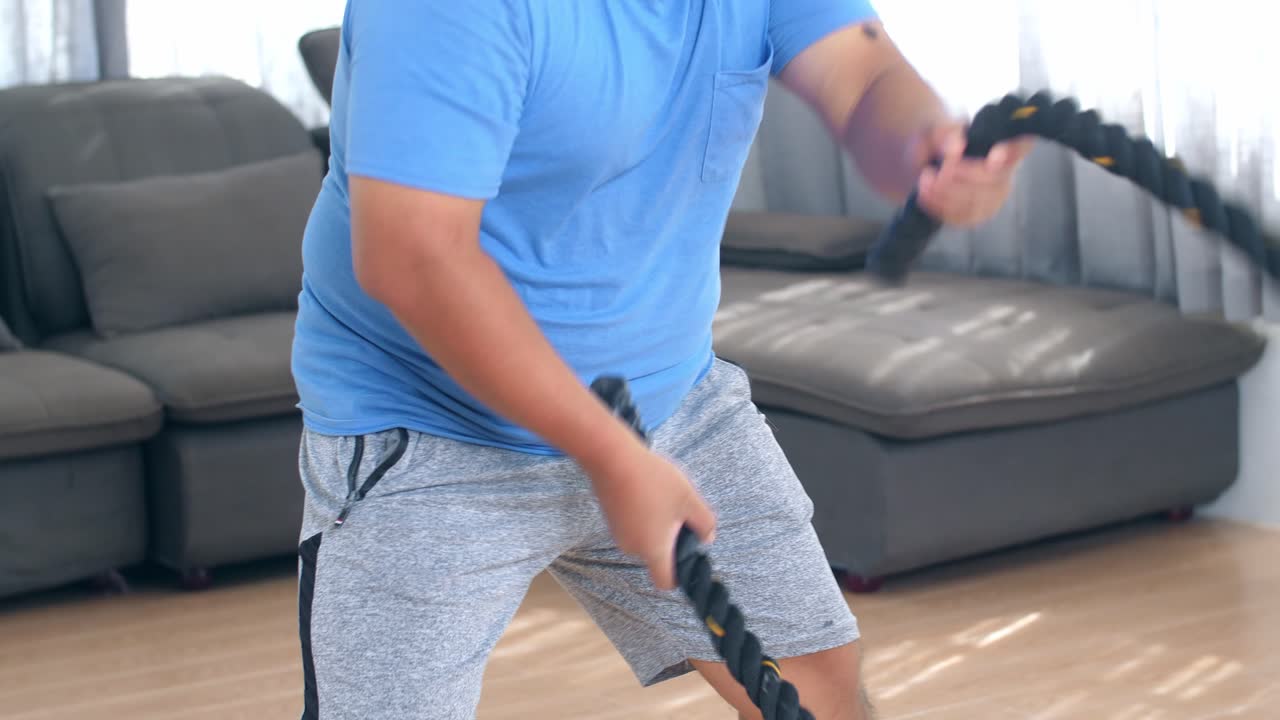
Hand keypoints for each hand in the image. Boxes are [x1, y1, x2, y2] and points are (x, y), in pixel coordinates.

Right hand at [582, 436, 716, 590]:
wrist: (612, 457)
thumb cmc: (653, 481)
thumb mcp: (689, 500)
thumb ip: (704, 523)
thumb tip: (708, 538)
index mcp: (653, 550)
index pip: (665, 581)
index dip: (679, 576)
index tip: (688, 554)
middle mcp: (632, 547)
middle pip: (656, 556)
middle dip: (671, 539)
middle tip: (680, 511)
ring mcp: (618, 532)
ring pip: (645, 537)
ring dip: (657, 524)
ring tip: (663, 496)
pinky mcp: (610, 517)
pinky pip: (633, 525)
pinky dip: (643, 514)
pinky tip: (648, 490)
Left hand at [913, 121, 1033, 226]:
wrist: (926, 163)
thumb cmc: (937, 142)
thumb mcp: (935, 132)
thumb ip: (945, 136)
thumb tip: (956, 147)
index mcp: (1003, 143)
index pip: (1021, 146)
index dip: (1013, 152)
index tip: (994, 157)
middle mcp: (1005, 172)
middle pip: (994, 180)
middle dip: (961, 176)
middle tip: (932, 170)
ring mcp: (994, 197)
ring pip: (977, 201)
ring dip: (946, 194)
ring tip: (924, 180)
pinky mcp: (977, 215)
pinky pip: (963, 216)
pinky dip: (940, 207)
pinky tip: (925, 196)